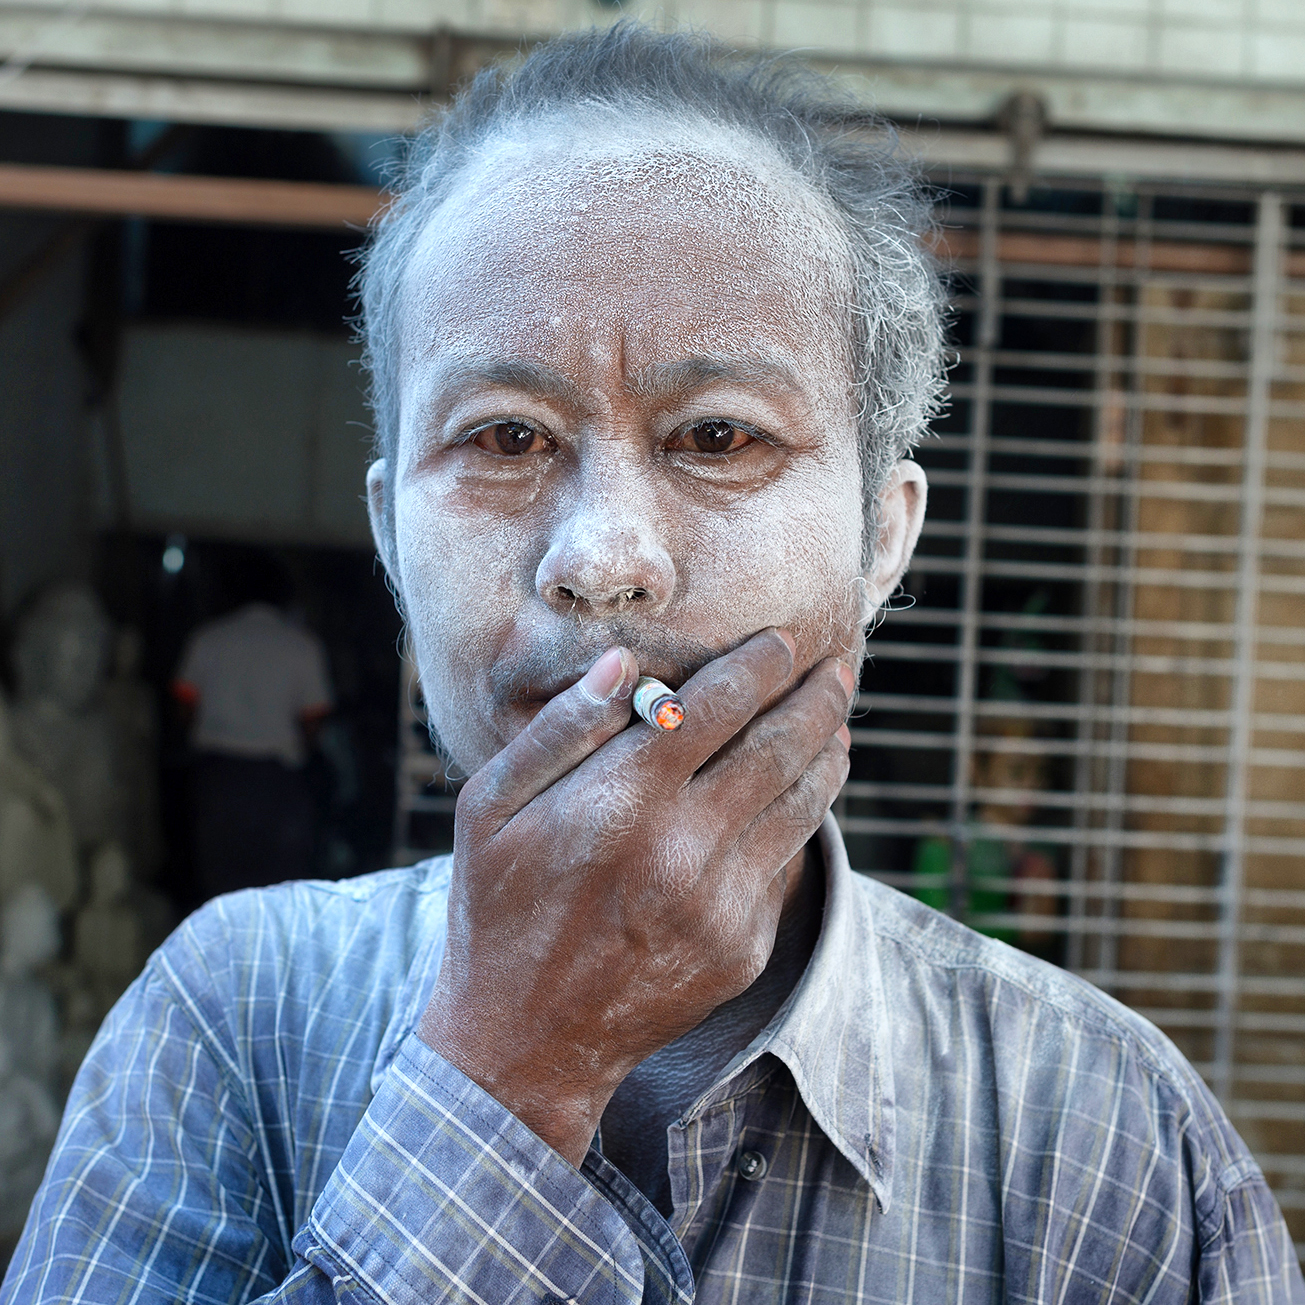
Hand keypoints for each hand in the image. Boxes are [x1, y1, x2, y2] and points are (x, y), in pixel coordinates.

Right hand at [418, 629, 853, 1164]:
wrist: (524, 1042)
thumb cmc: (498, 908)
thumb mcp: (490, 808)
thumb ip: (558, 730)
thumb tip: (624, 663)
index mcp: (620, 801)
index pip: (714, 706)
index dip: (757, 666)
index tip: (781, 640)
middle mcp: (683, 847)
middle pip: (777, 746)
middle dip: (815, 697)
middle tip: (837, 667)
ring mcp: (722, 903)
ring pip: (800, 803)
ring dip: (826, 751)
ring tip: (838, 720)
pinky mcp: (744, 946)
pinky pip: (788, 861)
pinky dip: (805, 814)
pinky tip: (808, 790)